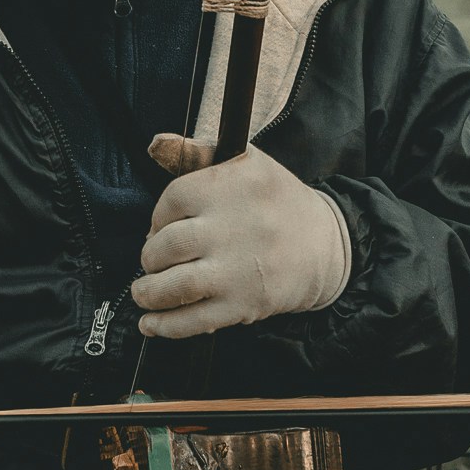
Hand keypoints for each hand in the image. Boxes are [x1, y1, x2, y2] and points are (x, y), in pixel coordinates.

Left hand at [131, 141, 351, 340]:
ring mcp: (238, 270)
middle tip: (153, 262)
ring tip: (144, 293)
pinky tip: (150, 324)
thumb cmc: (276, 201)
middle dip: (150, 258)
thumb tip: (156, 144)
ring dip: (149, 293)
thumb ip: (196, 153)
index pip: (172, 200)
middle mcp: (233, 227)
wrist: (325, 245)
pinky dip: (166, 326)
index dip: (158, 217)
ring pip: (174, 286)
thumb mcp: (245, 162)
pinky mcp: (244, 304)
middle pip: (167, 246)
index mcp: (231, 186)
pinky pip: (194, 319)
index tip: (161, 228)